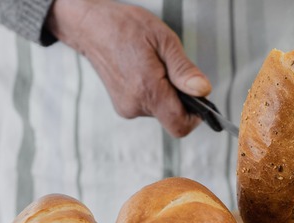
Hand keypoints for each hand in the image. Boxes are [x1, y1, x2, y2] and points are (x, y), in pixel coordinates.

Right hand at [47, 0, 211, 136]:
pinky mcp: (123, 106)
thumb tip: (203, 91)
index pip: (180, 125)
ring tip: (154, 67)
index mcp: (148, 89)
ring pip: (161, 111)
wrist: (90, 26)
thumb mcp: (164, 40)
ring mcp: (127, 108)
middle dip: (180, 98)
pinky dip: (153, 93)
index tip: (198, 99)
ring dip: (166, 93)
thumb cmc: (125, 27)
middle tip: (171, 70)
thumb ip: (184, 70)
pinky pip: (148, 107)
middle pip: (172, 118)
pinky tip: (144, 72)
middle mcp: (135, 105)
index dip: (196, 117)